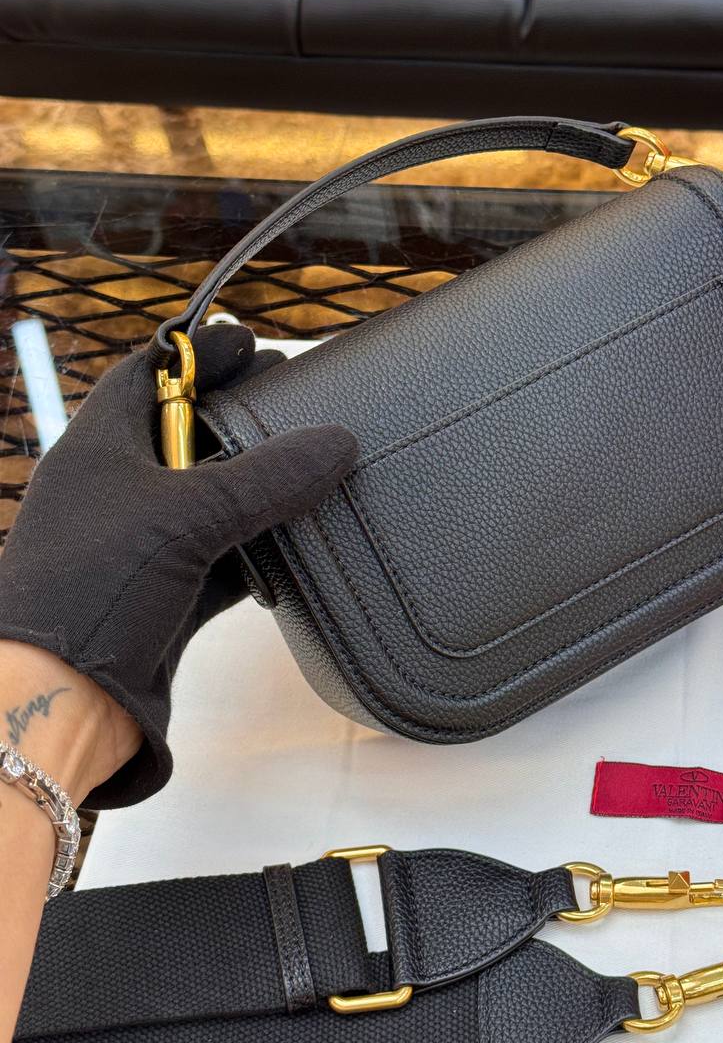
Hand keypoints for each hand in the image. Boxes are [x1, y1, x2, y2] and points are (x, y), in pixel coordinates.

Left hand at [0, 325, 356, 807]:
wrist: (64, 699)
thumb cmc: (97, 587)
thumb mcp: (188, 515)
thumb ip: (267, 477)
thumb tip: (338, 441)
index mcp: (98, 449)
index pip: (146, 378)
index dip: (197, 356)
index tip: (249, 344)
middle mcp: (115, 493)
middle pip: (183, 438)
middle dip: (238, 421)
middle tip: (291, 403)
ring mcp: (139, 548)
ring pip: (209, 504)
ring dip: (256, 491)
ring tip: (312, 469)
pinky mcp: (163, 599)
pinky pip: (221, 562)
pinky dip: (259, 554)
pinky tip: (297, 546)